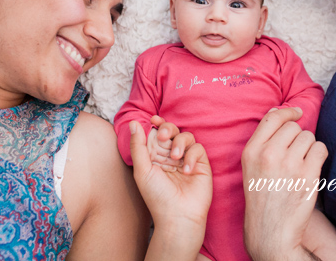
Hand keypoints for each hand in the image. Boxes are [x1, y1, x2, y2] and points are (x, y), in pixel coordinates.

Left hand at [129, 118, 211, 232]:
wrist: (178, 216)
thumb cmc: (157, 197)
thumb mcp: (142, 170)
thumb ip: (138, 146)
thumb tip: (134, 122)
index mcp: (156, 157)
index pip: (157, 134)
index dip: (157, 124)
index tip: (154, 119)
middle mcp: (171, 156)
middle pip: (172, 130)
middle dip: (168, 128)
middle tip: (163, 136)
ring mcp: (187, 159)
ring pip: (186, 136)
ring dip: (179, 142)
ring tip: (175, 157)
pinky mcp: (201, 164)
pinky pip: (198, 148)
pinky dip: (192, 156)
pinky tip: (187, 171)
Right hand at [242, 107, 328, 260]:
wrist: (271, 231)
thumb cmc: (262, 198)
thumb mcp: (251, 166)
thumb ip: (263, 140)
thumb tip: (278, 112)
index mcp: (251, 151)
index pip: (272, 118)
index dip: (287, 112)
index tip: (297, 112)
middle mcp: (269, 154)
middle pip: (293, 127)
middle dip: (298, 137)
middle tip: (295, 154)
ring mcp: (289, 164)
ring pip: (308, 137)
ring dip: (309, 147)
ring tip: (301, 164)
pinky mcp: (308, 175)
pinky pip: (320, 149)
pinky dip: (319, 155)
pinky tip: (312, 167)